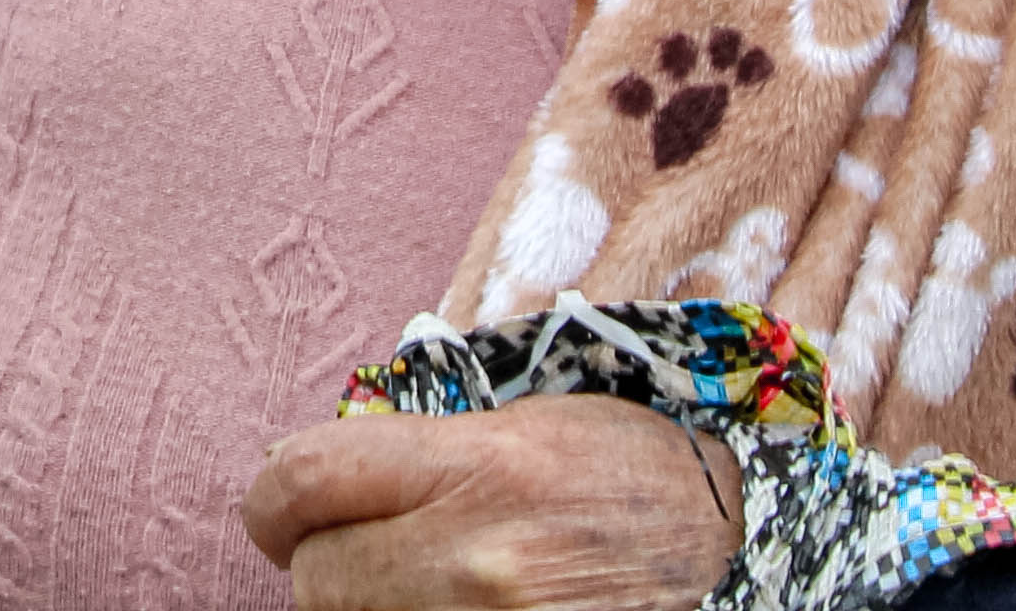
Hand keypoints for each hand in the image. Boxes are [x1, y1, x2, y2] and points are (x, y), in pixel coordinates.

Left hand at [240, 398, 743, 609]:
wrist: (741, 556)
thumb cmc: (640, 477)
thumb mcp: (535, 424)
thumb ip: (424, 445)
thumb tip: (307, 473)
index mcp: (482, 469)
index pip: (306, 480)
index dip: (275, 497)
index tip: (283, 505)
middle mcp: (477, 562)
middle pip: (318, 579)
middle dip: (325, 563)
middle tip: (360, 551)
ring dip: (370, 604)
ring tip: (417, 582)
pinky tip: (445, 607)